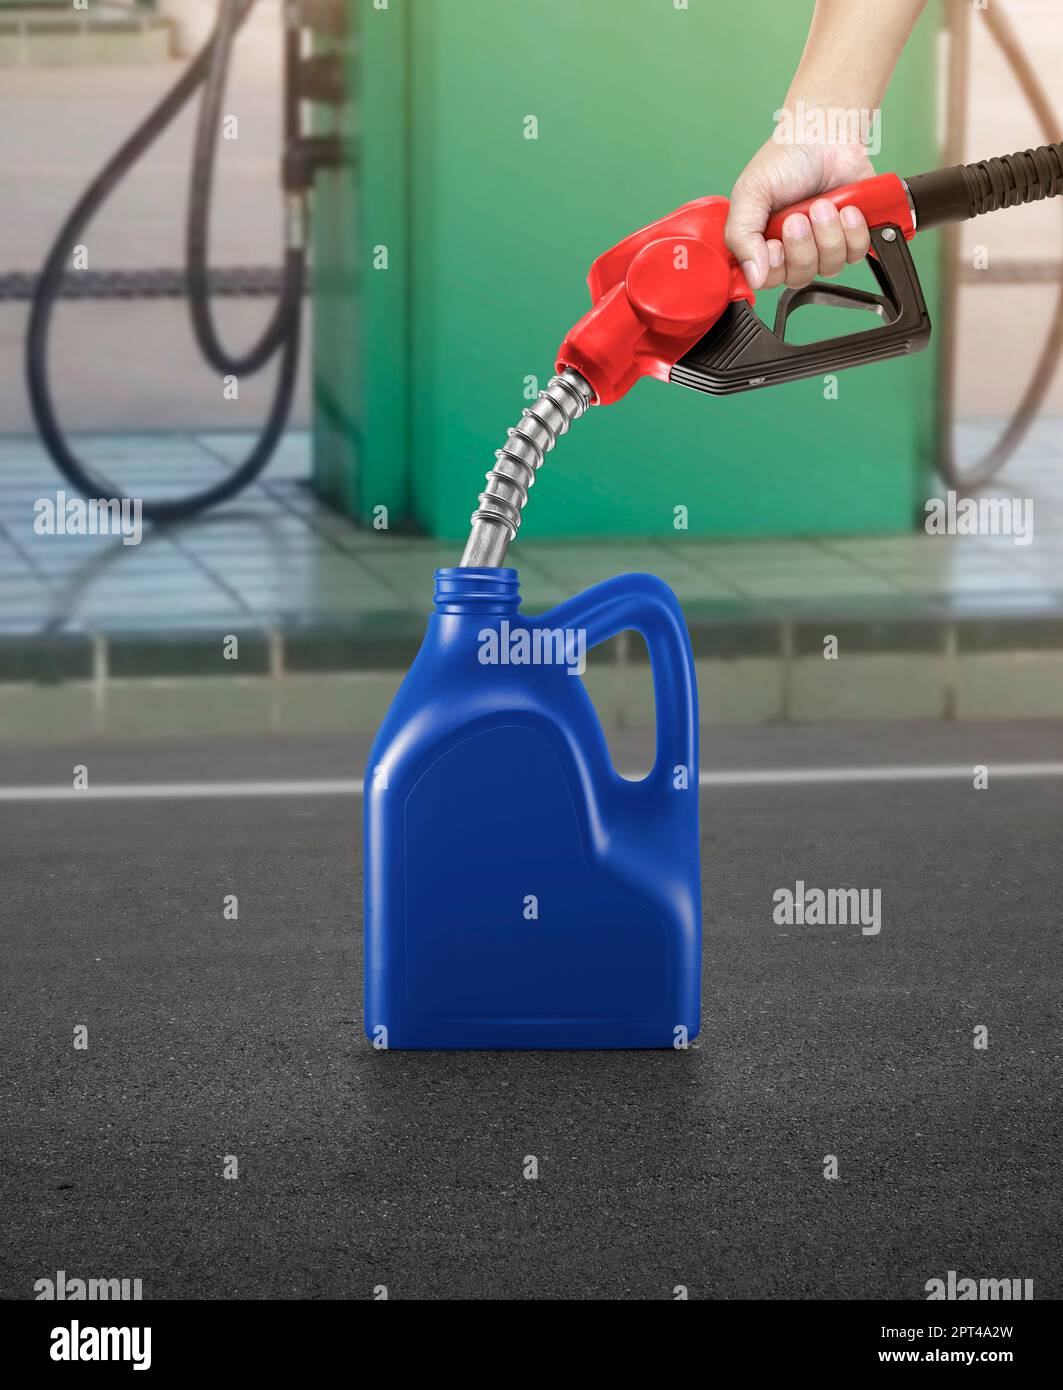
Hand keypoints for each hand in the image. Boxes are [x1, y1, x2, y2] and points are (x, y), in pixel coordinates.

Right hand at [725, 137, 875, 290]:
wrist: (827, 133)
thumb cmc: (787, 159)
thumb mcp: (750, 193)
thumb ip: (741, 236)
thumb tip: (752, 276)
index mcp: (763, 243)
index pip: (767, 279)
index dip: (775, 268)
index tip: (776, 244)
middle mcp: (793, 249)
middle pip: (799, 276)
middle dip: (803, 246)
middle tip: (800, 216)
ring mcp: (823, 245)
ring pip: (828, 267)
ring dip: (828, 235)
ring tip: (825, 206)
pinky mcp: (851, 237)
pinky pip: (855, 254)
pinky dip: (853, 232)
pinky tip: (846, 210)